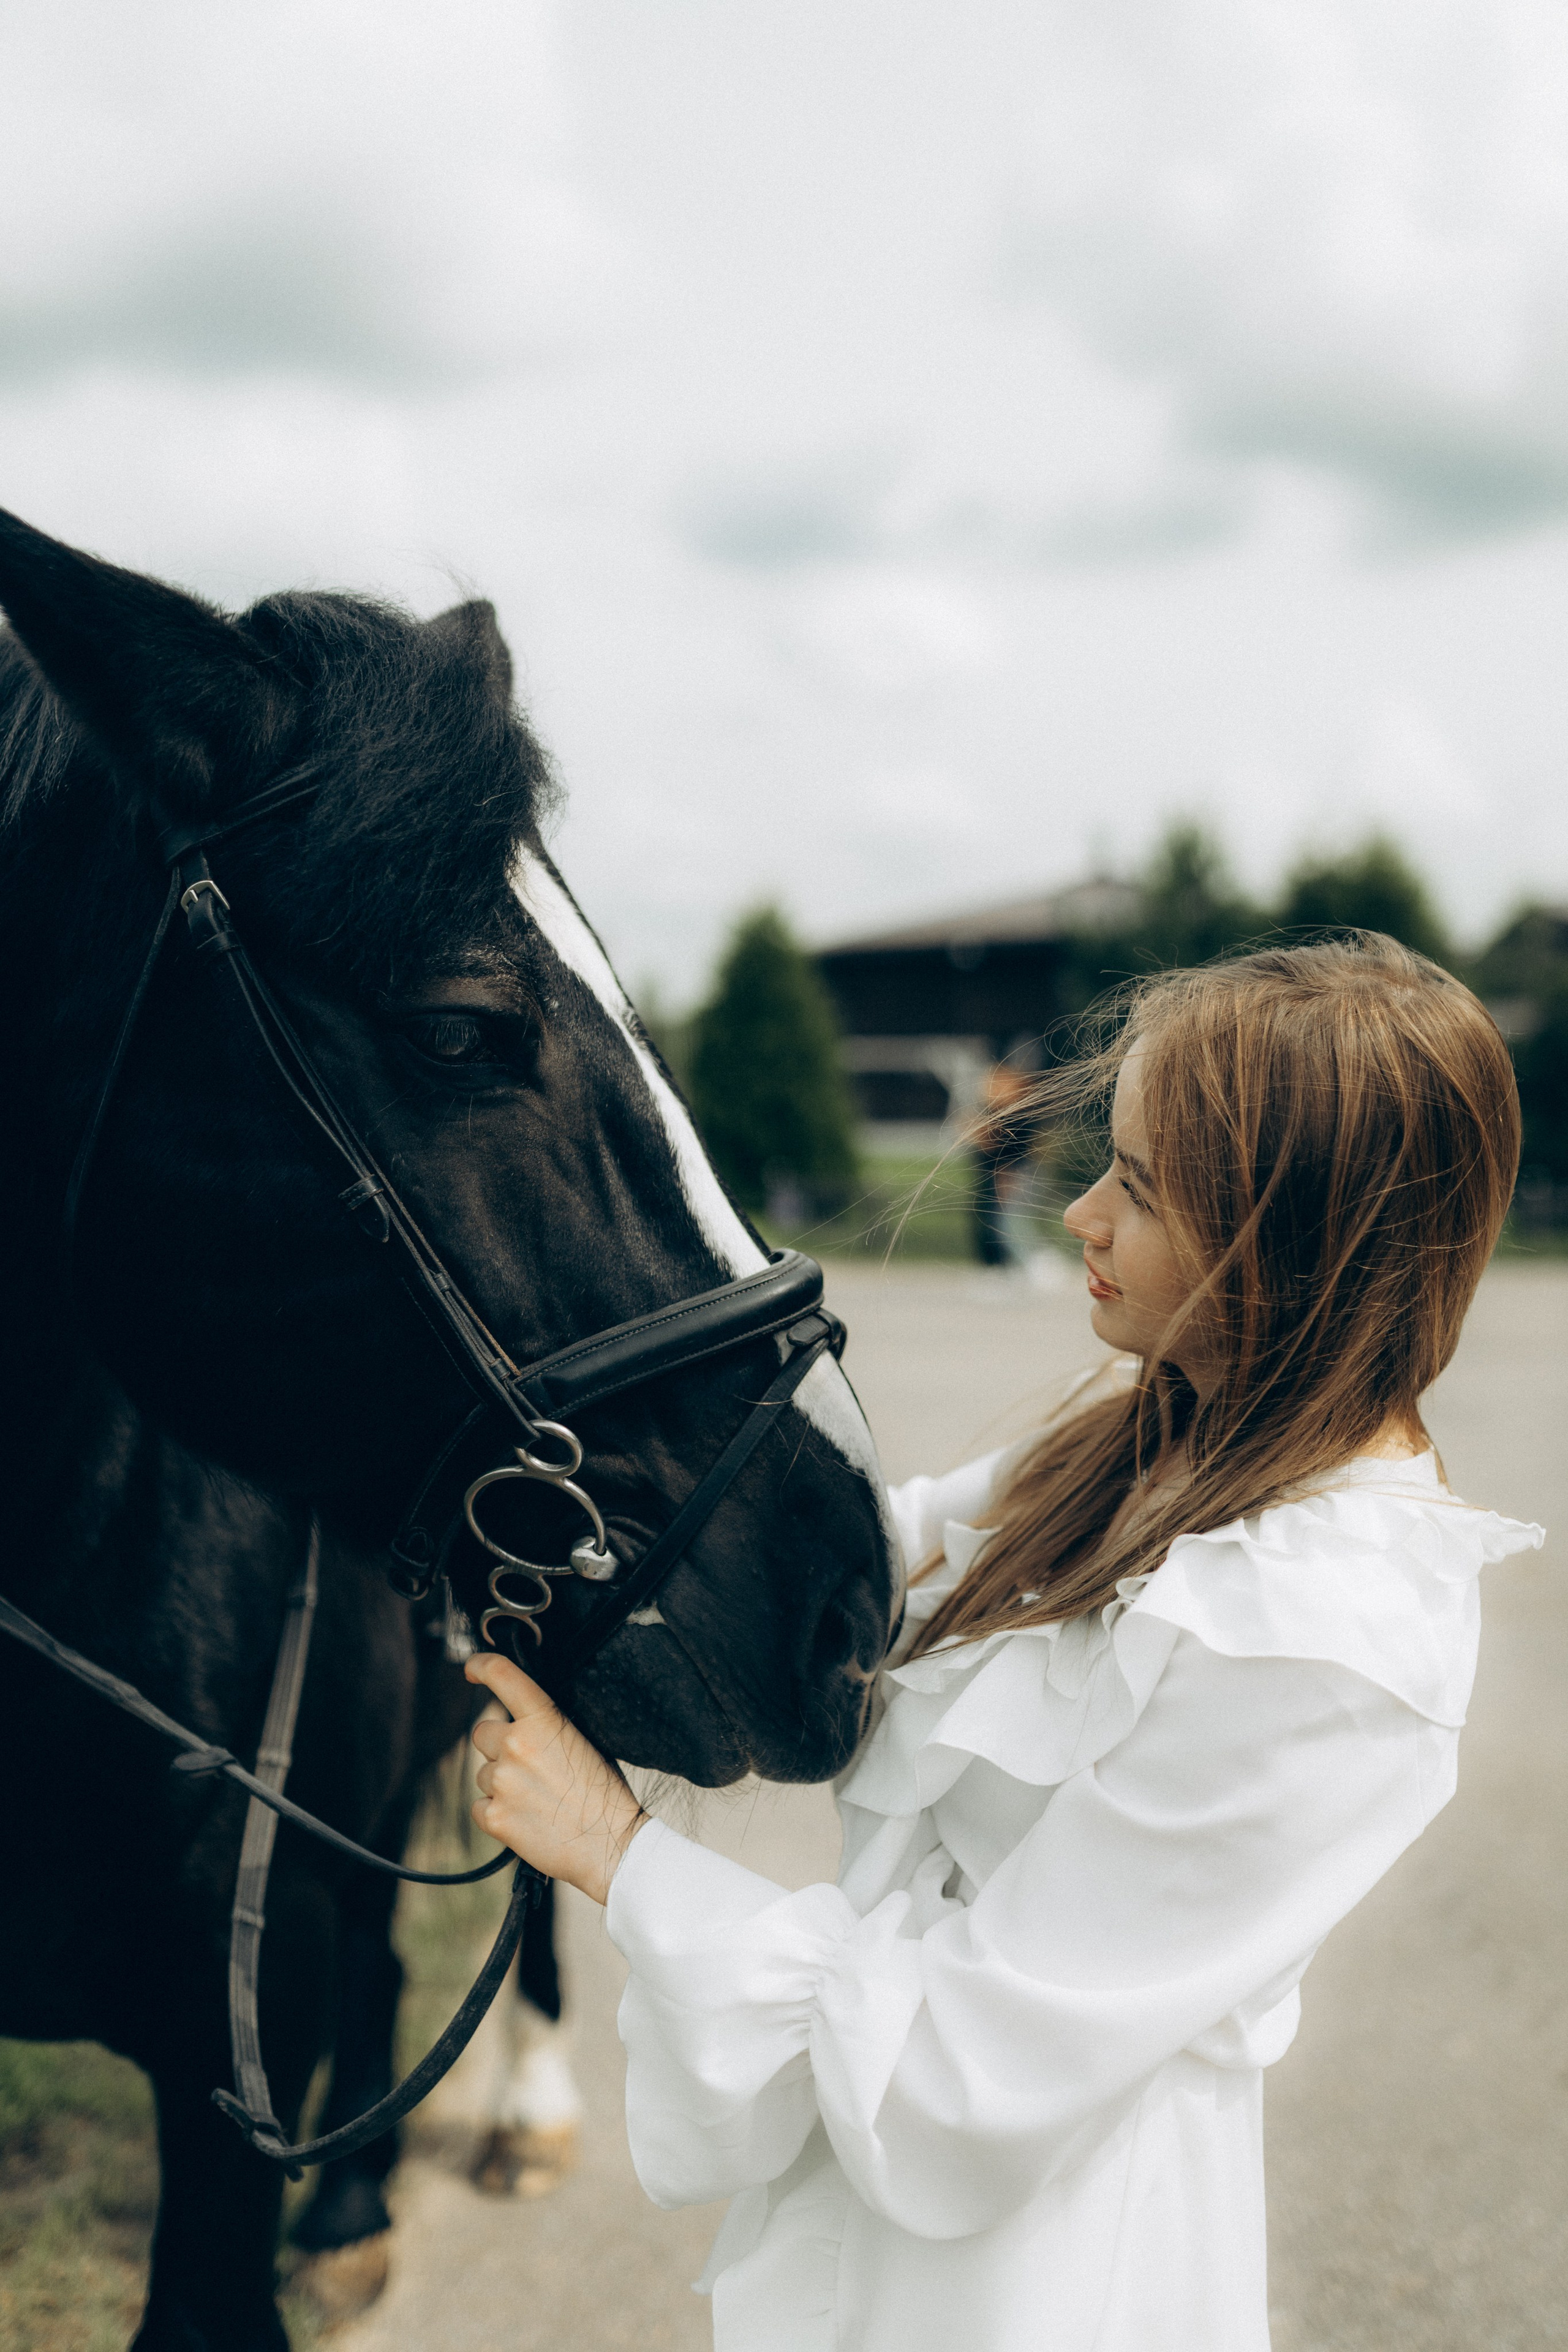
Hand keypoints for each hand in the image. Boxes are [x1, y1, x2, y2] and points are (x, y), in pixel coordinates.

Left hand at [464, 1651, 647, 1904]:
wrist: (611, 1844)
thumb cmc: (605, 1794)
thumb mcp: (586, 1740)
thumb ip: (548, 1724)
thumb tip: (525, 1719)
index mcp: (543, 1720)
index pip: (502, 1676)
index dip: (480, 1665)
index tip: (472, 1669)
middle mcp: (516, 1745)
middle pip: (483, 1733)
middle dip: (499, 1746)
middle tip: (527, 1766)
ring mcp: (501, 1782)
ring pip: (482, 1773)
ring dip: (500, 1781)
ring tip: (534, 1798)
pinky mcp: (494, 1817)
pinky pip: (479, 1806)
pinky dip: (496, 1812)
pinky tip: (524, 1818)